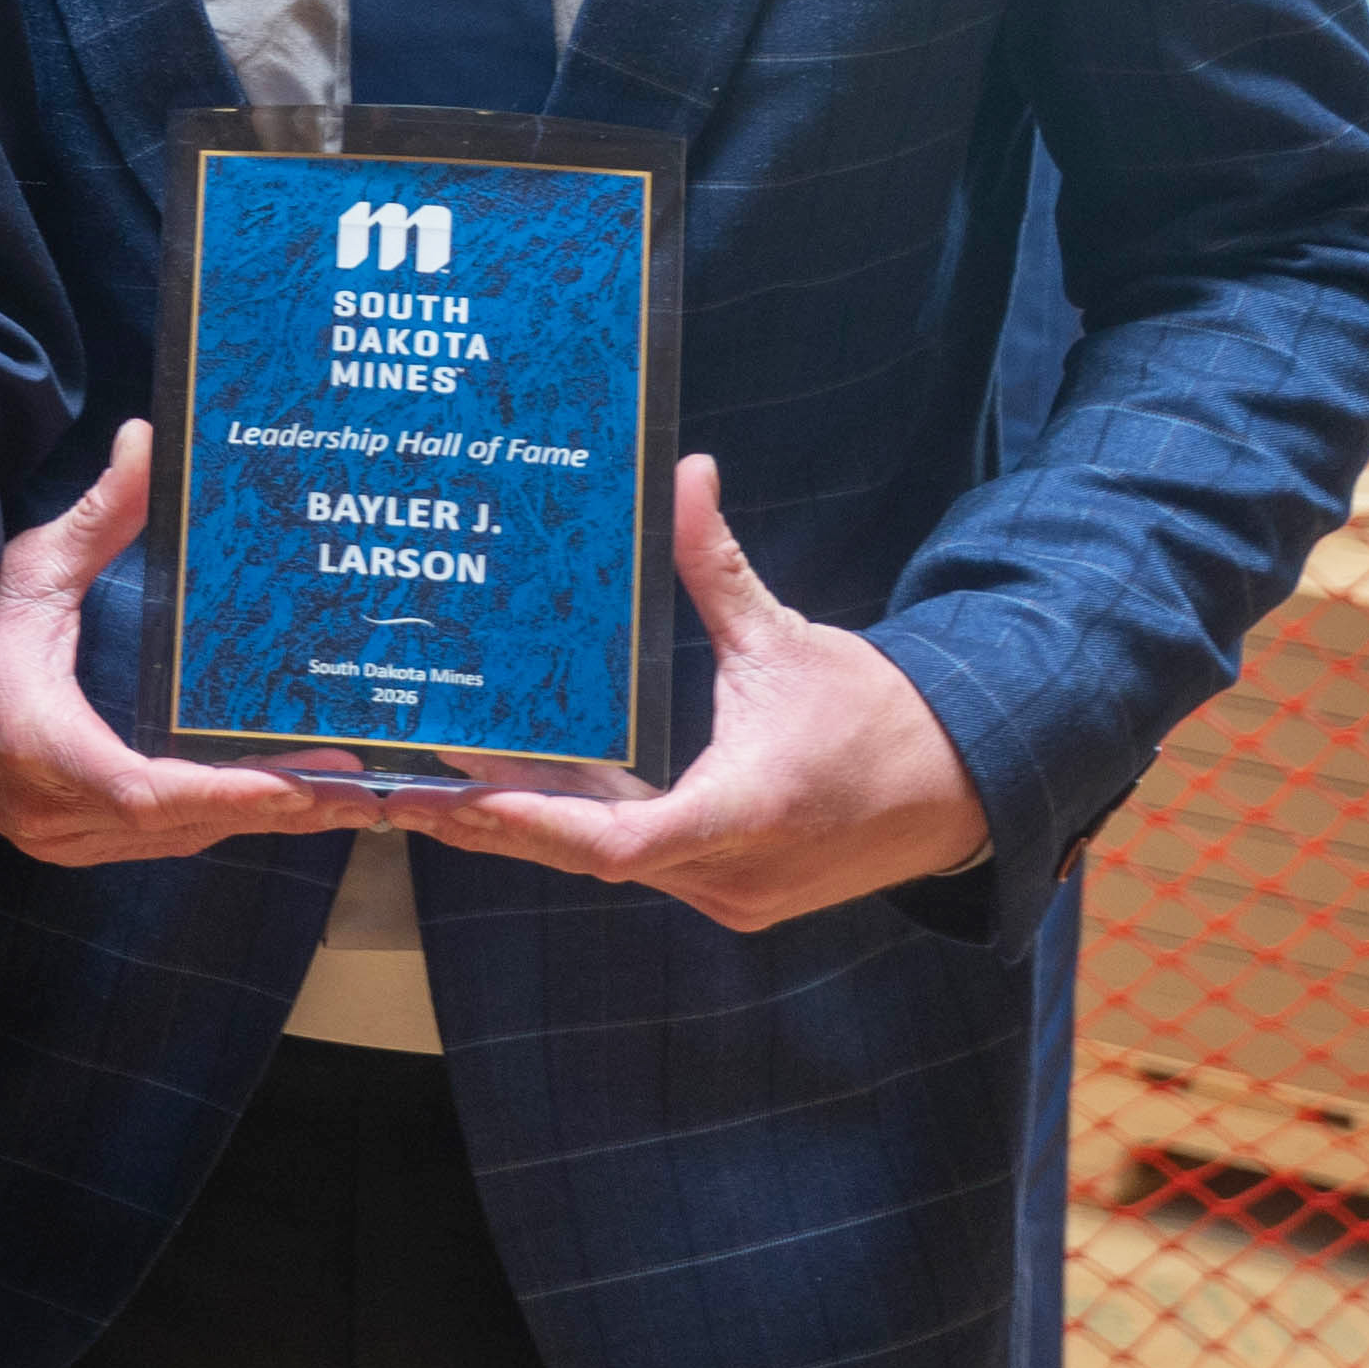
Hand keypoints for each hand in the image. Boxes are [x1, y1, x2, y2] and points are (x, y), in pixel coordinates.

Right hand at [0, 423, 375, 870]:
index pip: (152, 792)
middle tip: (358, 789)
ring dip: (250, 823)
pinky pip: (152, 843)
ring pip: (175, 842)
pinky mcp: (63, 842)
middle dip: (275, 809)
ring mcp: (56, 838)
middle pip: (185, 826)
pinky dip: (208, 823)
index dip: (235, 793)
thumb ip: (98, 518)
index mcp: (40, 746)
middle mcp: (51, 811)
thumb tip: (146, 440)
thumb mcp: (26, 571)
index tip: (307, 783)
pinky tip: (261, 803)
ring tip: (332, 800)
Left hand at [390, 458, 996, 931]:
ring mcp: (731, 893)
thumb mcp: (789, 638)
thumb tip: (687, 473)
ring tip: (439, 793)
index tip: (459, 797)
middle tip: (405, 792)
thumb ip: (719, 566)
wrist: (963, 786)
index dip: (532, 821)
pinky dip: (585, 834)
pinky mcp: (733, 894)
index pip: (618, 840)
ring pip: (608, 864)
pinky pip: (642, 866)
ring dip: (534, 831)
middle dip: (498, 824)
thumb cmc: (876, 712)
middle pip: (588, 855)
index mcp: (746, 810)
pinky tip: (522, 799)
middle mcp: (731, 871)